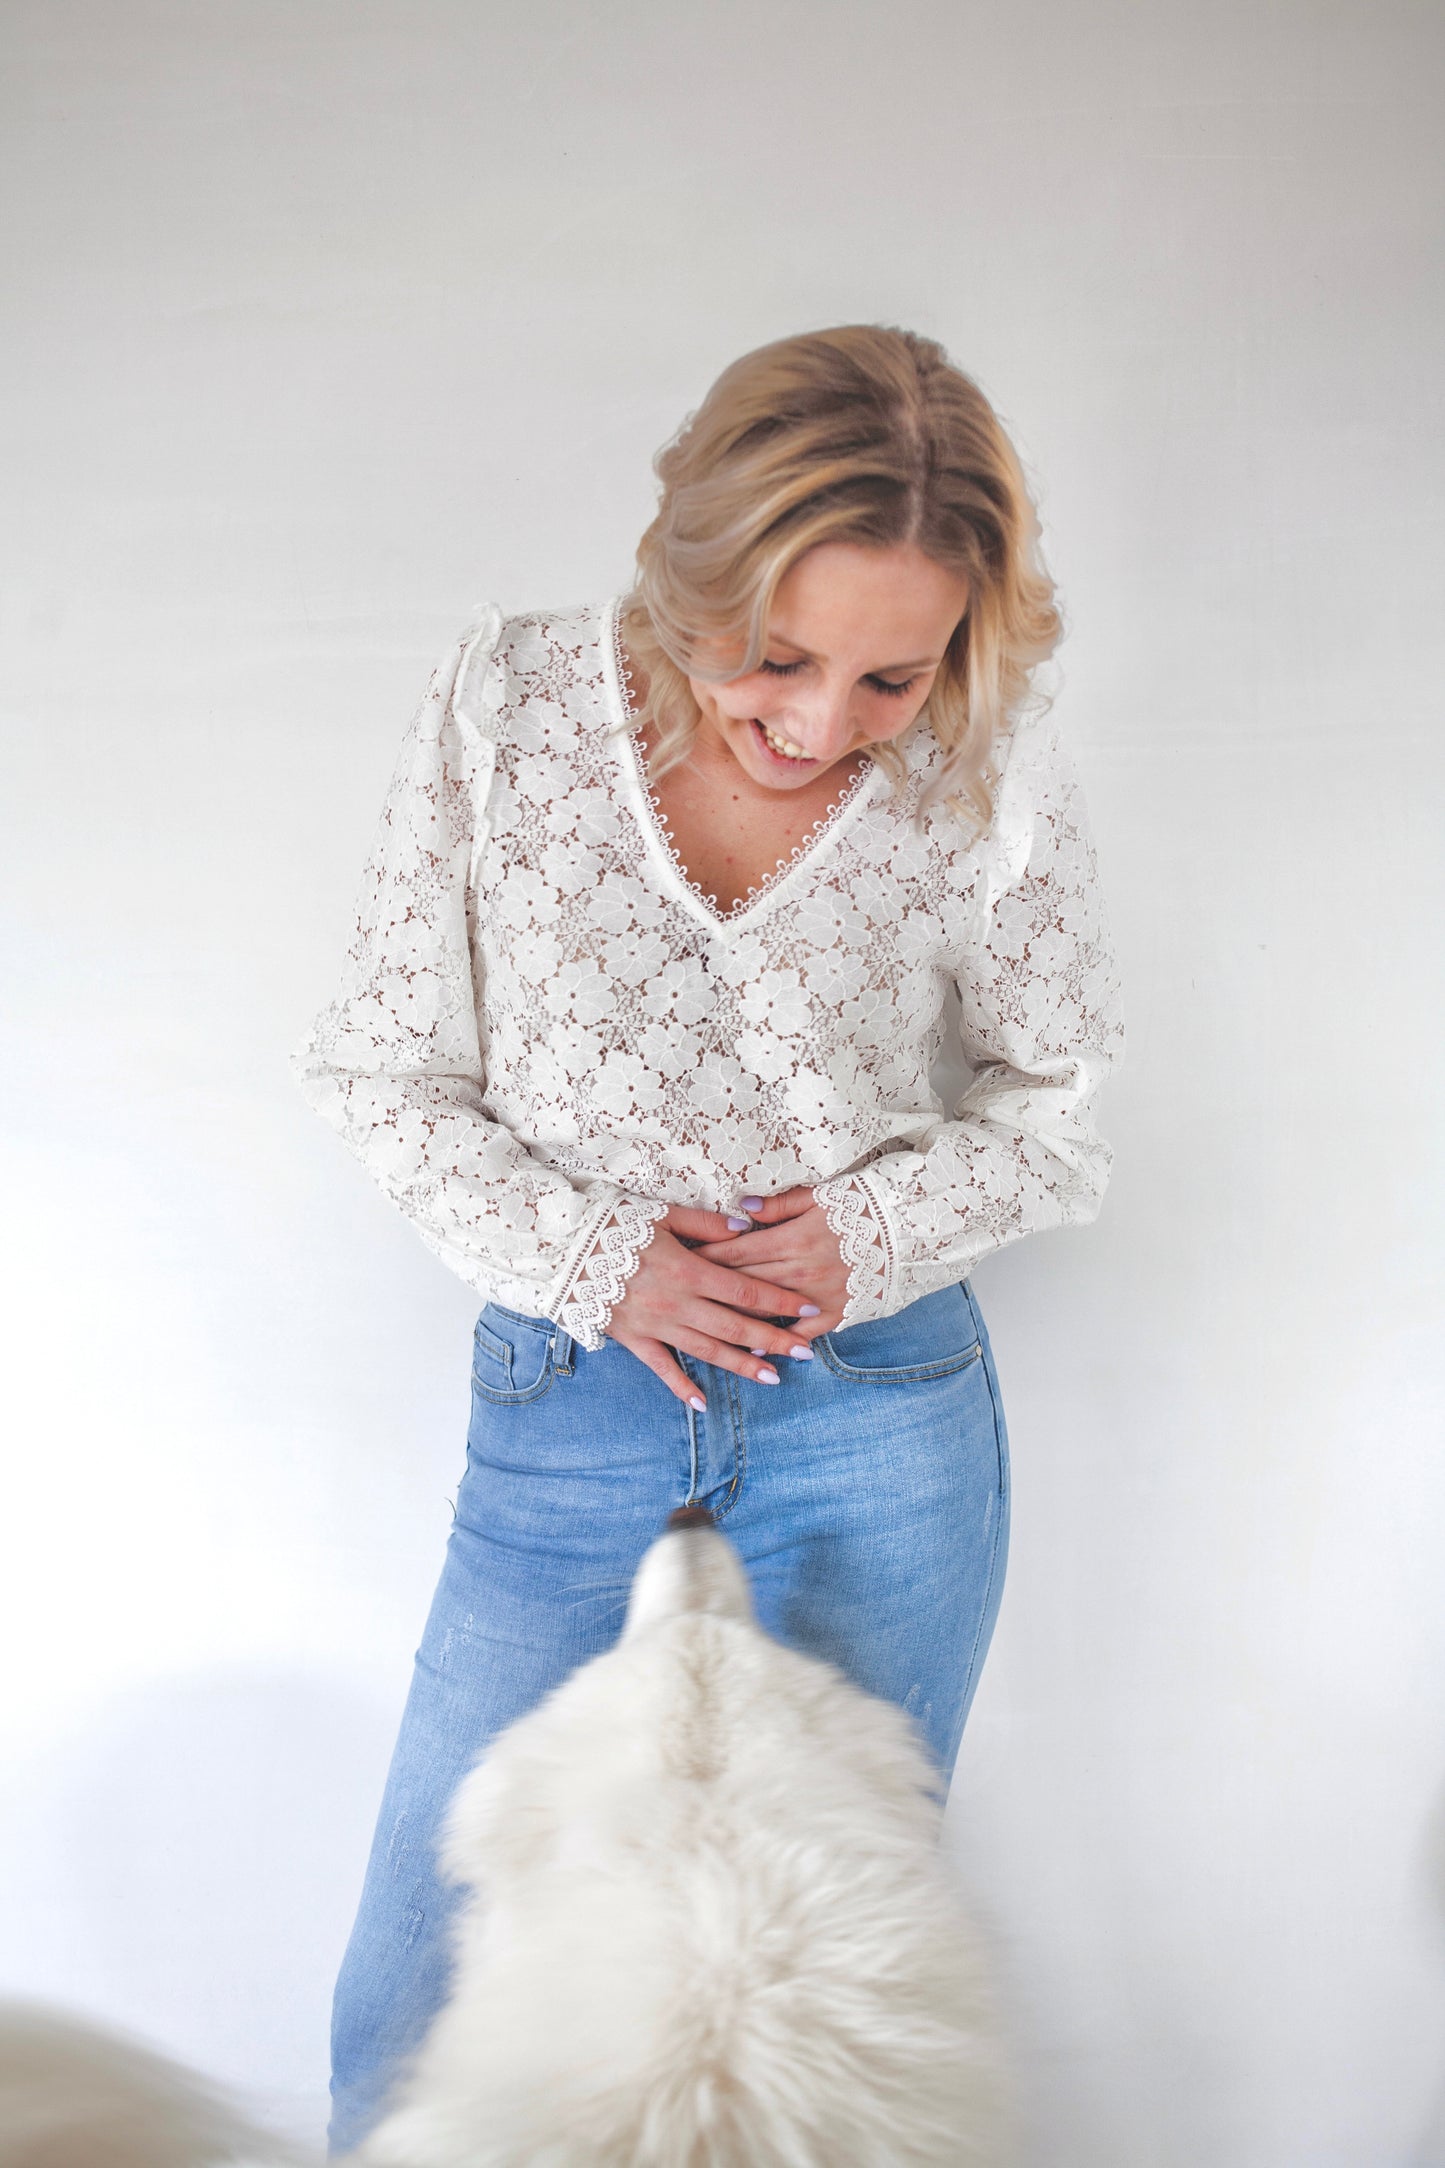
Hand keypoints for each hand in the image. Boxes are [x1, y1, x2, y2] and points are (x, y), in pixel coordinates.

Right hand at [606, 1204, 822, 1408]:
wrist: (562, 1249)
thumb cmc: (614, 1225)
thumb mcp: (663, 1214)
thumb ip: (707, 1224)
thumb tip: (747, 1228)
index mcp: (688, 1270)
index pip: (746, 1290)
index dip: (780, 1301)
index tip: (809, 1307)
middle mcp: (677, 1303)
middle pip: (735, 1326)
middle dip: (774, 1340)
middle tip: (806, 1353)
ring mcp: (655, 1325)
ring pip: (706, 1351)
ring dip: (741, 1366)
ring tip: (773, 1379)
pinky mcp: (632, 1339)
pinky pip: (660, 1368)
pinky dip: (681, 1387)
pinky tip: (702, 1404)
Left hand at [689, 1187, 848, 1333]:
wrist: (908, 1231)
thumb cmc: (862, 1206)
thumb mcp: (820, 1195)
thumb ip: (779, 1204)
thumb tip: (744, 1208)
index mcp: (791, 1239)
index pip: (735, 1252)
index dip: (704, 1258)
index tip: (679, 1262)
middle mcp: (798, 1271)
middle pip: (741, 1282)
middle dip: (708, 1288)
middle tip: (678, 1293)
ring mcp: (816, 1295)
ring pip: (764, 1310)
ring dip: (733, 1317)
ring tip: (702, 1323)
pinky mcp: (835, 1313)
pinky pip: (800, 1332)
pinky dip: (777, 1340)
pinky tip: (754, 1348)